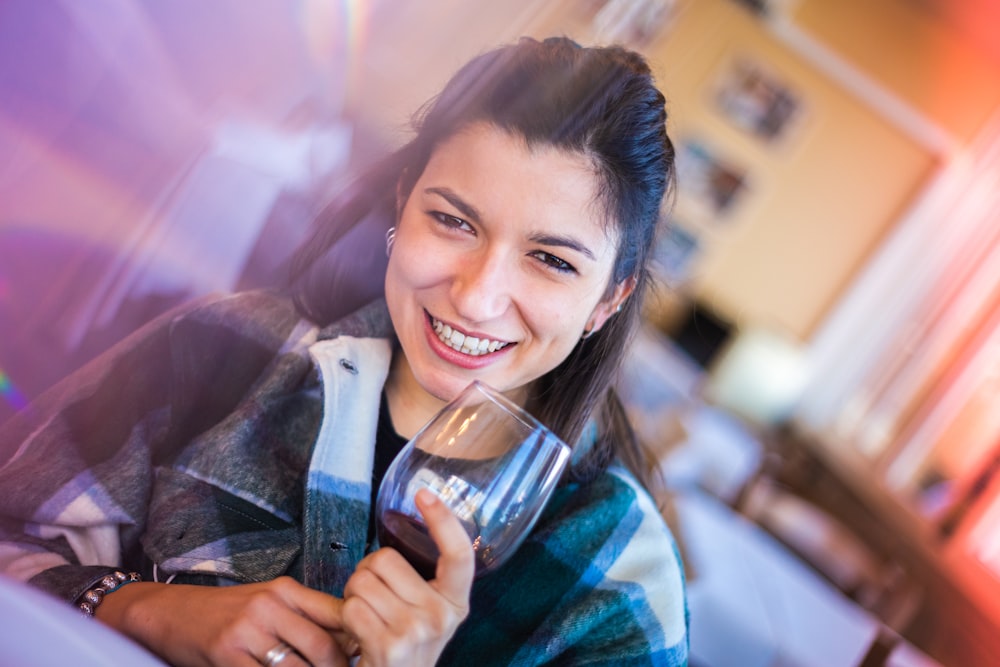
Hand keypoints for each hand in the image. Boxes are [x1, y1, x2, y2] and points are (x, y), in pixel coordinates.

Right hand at [97, 576, 350, 666]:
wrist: (171, 612)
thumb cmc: (227, 612)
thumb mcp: (268, 603)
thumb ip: (305, 617)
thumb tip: (351, 641)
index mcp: (286, 590)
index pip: (338, 615)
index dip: (356, 642)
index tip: (365, 657)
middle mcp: (270, 606)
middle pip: (323, 647)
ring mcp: (247, 630)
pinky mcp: (226, 654)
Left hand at [342, 489, 474, 665]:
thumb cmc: (406, 647)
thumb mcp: (429, 615)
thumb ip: (424, 581)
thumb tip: (406, 526)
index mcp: (456, 602)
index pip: (460, 554)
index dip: (444, 520)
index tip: (425, 494)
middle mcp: (442, 615)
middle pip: (386, 559)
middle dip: (367, 572)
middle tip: (374, 597)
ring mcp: (416, 631)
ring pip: (362, 580)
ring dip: (353, 595)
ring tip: (366, 617)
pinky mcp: (389, 646)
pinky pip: (351, 607)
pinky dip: (345, 616)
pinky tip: (358, 633)